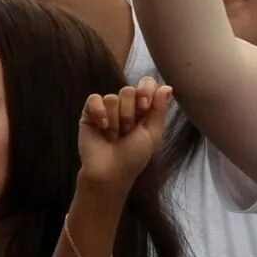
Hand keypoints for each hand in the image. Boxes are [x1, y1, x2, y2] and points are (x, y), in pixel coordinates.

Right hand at [76, 79, 171, 194]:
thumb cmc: (134, 157)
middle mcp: (124, 106)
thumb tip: (167, 87)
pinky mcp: (89, 113)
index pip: (146, 84)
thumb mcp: (153, 134)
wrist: (111, 173)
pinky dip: (99, 113)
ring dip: (115, 121)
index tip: (144, 107)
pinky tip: (101, 127)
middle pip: (128, 90)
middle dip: (129, 115)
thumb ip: (159, 109)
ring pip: (112, 98)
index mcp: (142, 108)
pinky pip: (94, 99)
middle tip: (127, 132)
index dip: (145, 90)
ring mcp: (106, 109)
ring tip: (113, 137)